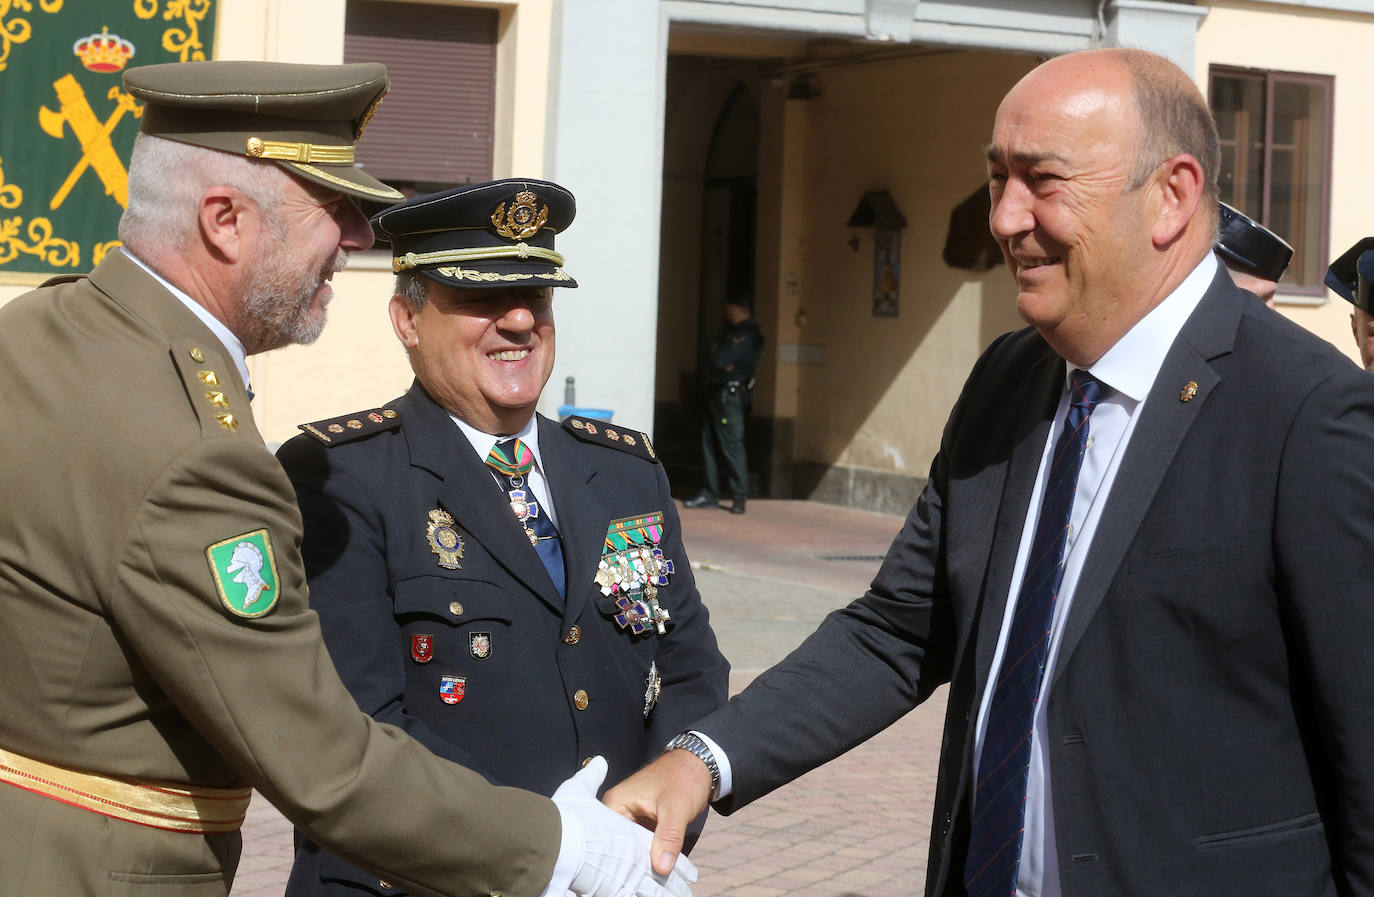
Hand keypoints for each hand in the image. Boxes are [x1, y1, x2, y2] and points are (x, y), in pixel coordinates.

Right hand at [552, 756, 697, 896]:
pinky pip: (642, 846)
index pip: (610, 839)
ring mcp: (629, 819)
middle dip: (632, 866)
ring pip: (632, 850)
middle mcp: (618, 811)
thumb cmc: (684, 779)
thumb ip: (668, 837)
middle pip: (619, 847)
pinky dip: (650, 859)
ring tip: (650, 887)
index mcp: (616, 803)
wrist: (699, 766)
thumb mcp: (676, 808)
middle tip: (642, 887)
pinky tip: (656, 877)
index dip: (620, 861)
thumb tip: (662, 868)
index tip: (630, 880)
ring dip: (642, 865)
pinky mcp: (641, 825)